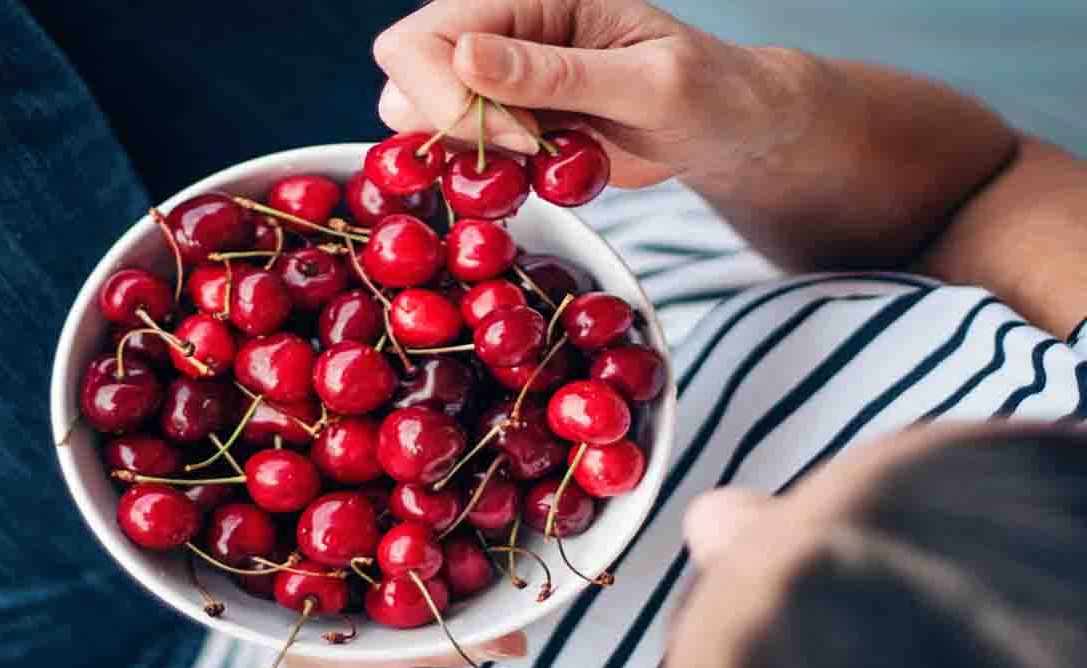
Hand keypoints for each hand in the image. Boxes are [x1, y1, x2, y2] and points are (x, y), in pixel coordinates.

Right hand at [372, 0, 809, 187]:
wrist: (725, 128)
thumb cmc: (706, 92)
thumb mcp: (647, 83)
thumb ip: (558, 73)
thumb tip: (465, 56)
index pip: (425, 38)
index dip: (453, 100)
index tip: (524, 139)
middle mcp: (499, 28)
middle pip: (405, 74)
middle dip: (456, 127)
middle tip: (534, 150)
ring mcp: (493, 77)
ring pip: (418, 118)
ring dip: (471, 156)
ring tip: (546, 156)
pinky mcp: (500, 120)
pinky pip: (454, 153)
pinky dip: (487, 176)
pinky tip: (545, 170)